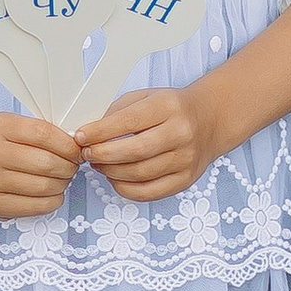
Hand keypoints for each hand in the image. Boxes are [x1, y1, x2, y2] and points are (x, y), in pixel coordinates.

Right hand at [0, 110, 82, 217]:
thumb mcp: (7, 125)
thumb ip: (37, 132)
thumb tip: (75, 147)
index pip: (44, 134)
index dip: (68, 144)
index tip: (76, 149)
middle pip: (46, 163)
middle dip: (69, 166)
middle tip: (72, 166)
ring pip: (44, 186)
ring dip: (62, 184)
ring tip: (62, 179)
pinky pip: (35, 207)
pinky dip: (52, 201)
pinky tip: (52, 194)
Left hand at [73, 85, 218, 204]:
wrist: (210, 121)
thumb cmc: (172, 109)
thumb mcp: (146, 98)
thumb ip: (117, 112)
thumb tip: (89, 133)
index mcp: (169, 107)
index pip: (128, 121)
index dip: (99, 132)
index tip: (80, 136)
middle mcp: (181, 133)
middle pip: (135, 151)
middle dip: (103, 155)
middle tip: (87, 154)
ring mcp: (186, 159)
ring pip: (140, 174)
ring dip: (111, 172)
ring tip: (99, 164)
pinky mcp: (185, 180)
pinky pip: (149, 192)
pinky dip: (125, 189)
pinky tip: (115, 178)